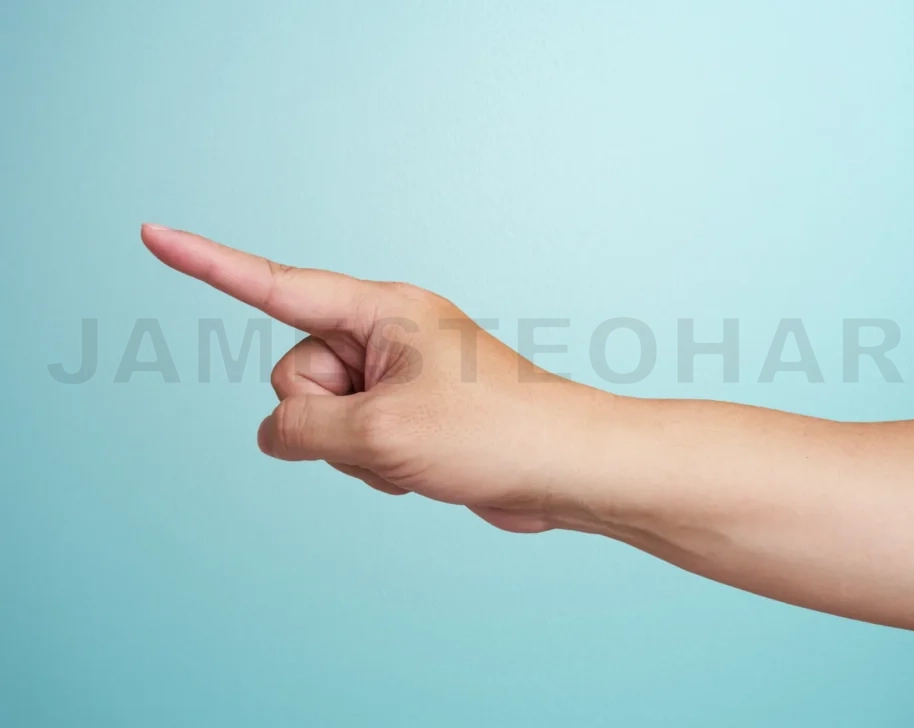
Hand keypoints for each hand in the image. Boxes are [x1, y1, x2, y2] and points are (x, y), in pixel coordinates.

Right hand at [141, 224, 609, 532]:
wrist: (563, 472)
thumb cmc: (493, 433)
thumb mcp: (380, 432)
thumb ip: (301, 429)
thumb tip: (274, 434)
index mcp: (380, 311)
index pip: (275, 285)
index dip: (207, 263)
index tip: (152, 234)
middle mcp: (384, 335)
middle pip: (294, 372)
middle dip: (322, 417)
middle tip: (383, 430)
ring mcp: (394, 378)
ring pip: (320, 417)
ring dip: (352, 451)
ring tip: (414, 452)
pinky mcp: (405, 417)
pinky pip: (351, 443)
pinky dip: (372, 466)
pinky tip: (419, 472)